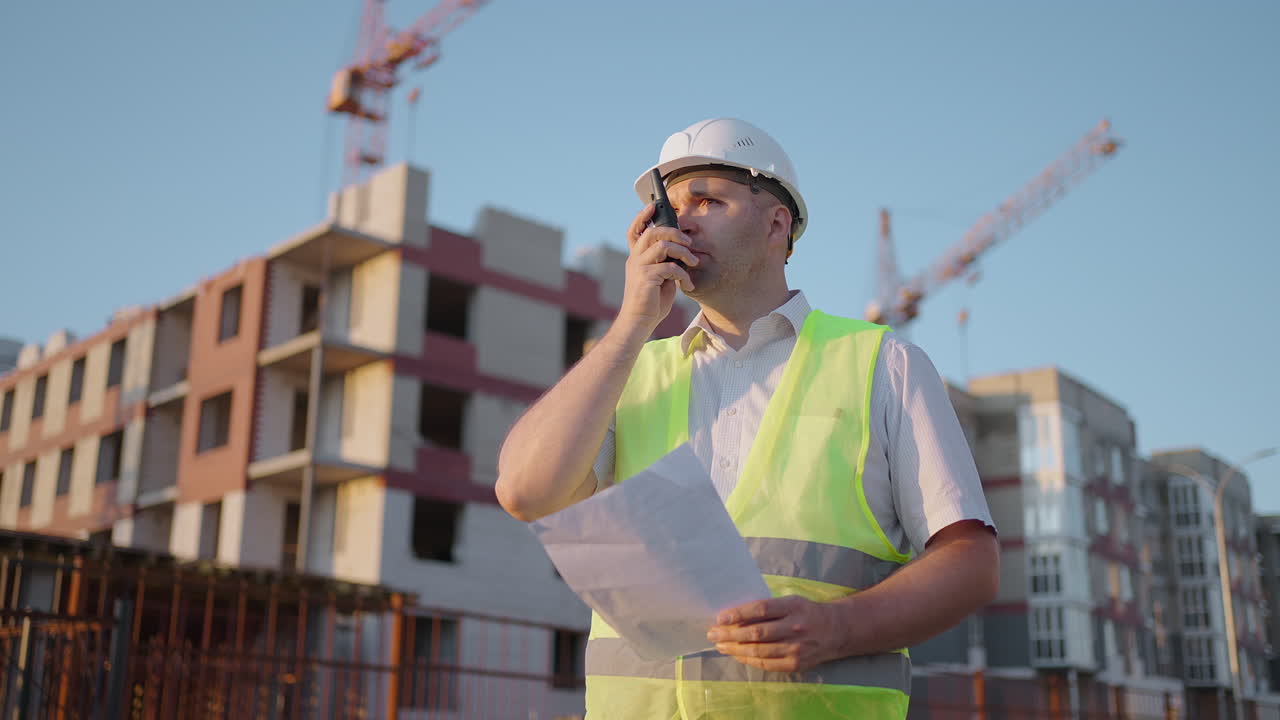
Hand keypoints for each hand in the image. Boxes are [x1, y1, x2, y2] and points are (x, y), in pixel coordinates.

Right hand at [617, 203, 697, 333]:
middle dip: (674, 232)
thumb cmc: (651, 302)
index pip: (634, 231)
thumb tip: (680, 251)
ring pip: (663, 245)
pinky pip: (670, 267)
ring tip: (693, 263)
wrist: (639, 322)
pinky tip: (687, 286)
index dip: (642, 216)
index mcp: (636, 257)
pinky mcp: (646, 278)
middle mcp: (635, 259)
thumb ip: (664, 262)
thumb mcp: (659, 278)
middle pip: (652, 232)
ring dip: (683, 252)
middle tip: (688, 243)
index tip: (652, 205)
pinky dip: (683, 275)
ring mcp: (639, 267)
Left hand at [706, 595, 841, 672]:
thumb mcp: (791, 601)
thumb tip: (736, 615)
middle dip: (730, 634)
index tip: (720, 617)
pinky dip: (749, 660)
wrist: (836, 631)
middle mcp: (795, 627)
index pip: (761, 609)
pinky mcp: (796, 664)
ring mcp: (796, 648)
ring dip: (735, 649)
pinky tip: (737, 655)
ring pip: (759, 651)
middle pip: (757, 632)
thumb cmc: (807, 612)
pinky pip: (767, 663)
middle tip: (713, 633)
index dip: (738, 614)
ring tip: (720, 645)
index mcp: (793, 607)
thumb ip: (768, 607)